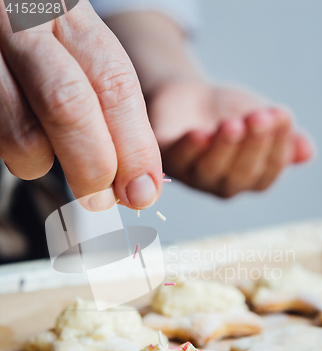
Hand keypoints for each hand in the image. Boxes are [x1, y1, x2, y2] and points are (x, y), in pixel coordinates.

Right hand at [0, 0, 161, 210]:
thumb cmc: (38, 42)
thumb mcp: (79, 54)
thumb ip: (111, 106)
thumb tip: (138, 182)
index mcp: (69, 14)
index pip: (114, 83)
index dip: (133, 146)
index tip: (142, 189)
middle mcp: (24, 23)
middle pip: (68, 105)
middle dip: (93, 167)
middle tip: (100, 197)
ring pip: (22, 134)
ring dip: (42, 164)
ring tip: (46, 155)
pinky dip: (15, 154)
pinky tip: (21, 135)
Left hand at [148, 82, 312, 196]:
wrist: (190, 97)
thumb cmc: (228, 113)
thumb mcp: (259, 119)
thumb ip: (282, 136)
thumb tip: (307, 153)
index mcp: (247, 180)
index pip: (266, 173)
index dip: (277, 147)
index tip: (281, 115)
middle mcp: (220, 184)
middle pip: (239, 175)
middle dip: (251, 146)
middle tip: (258, 117)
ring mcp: (192, 175)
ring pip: (209, 171)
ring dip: (222, 148)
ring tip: (233, 123)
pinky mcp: (166, 160)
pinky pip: (177, 160)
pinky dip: (188, 149)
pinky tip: (200, 133)